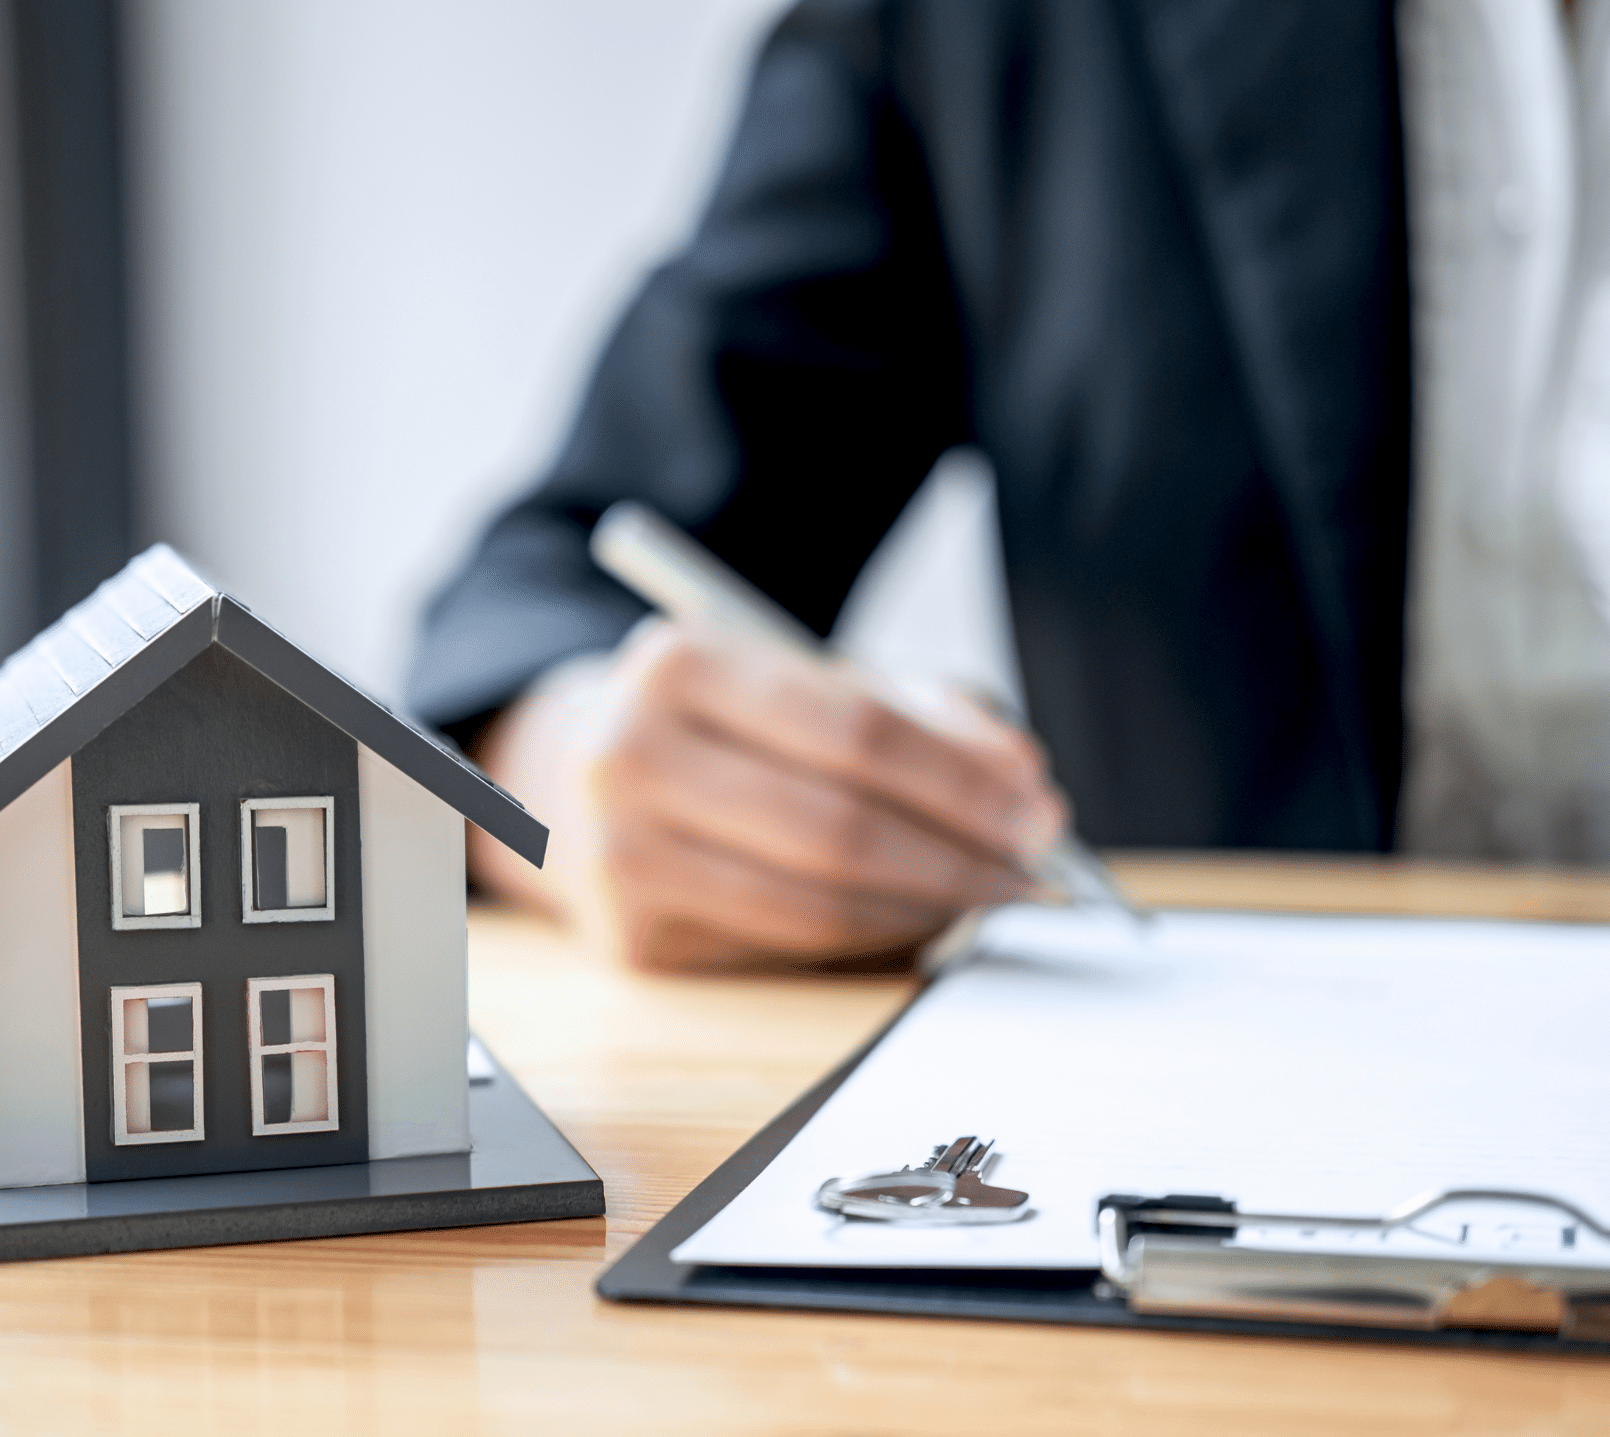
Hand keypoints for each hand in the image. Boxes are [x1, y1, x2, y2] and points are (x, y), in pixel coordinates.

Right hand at [470, 620, 1065, 970]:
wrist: (573, 778)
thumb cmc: (723, 727)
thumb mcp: (805, 682)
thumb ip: (919, 716)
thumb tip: (1020, 783)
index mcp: (679, 664)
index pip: (856, 731)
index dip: (962, 781)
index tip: (1037, 808)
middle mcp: (631, 756)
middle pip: (840, 826)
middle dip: (960, 855)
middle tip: (1033, 867)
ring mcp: (621, 856)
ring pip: (818, 902)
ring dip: (928, 908)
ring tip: (989, 895)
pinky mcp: (633, 937)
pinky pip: (787, 945)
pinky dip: (871, 938)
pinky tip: (917, 918)